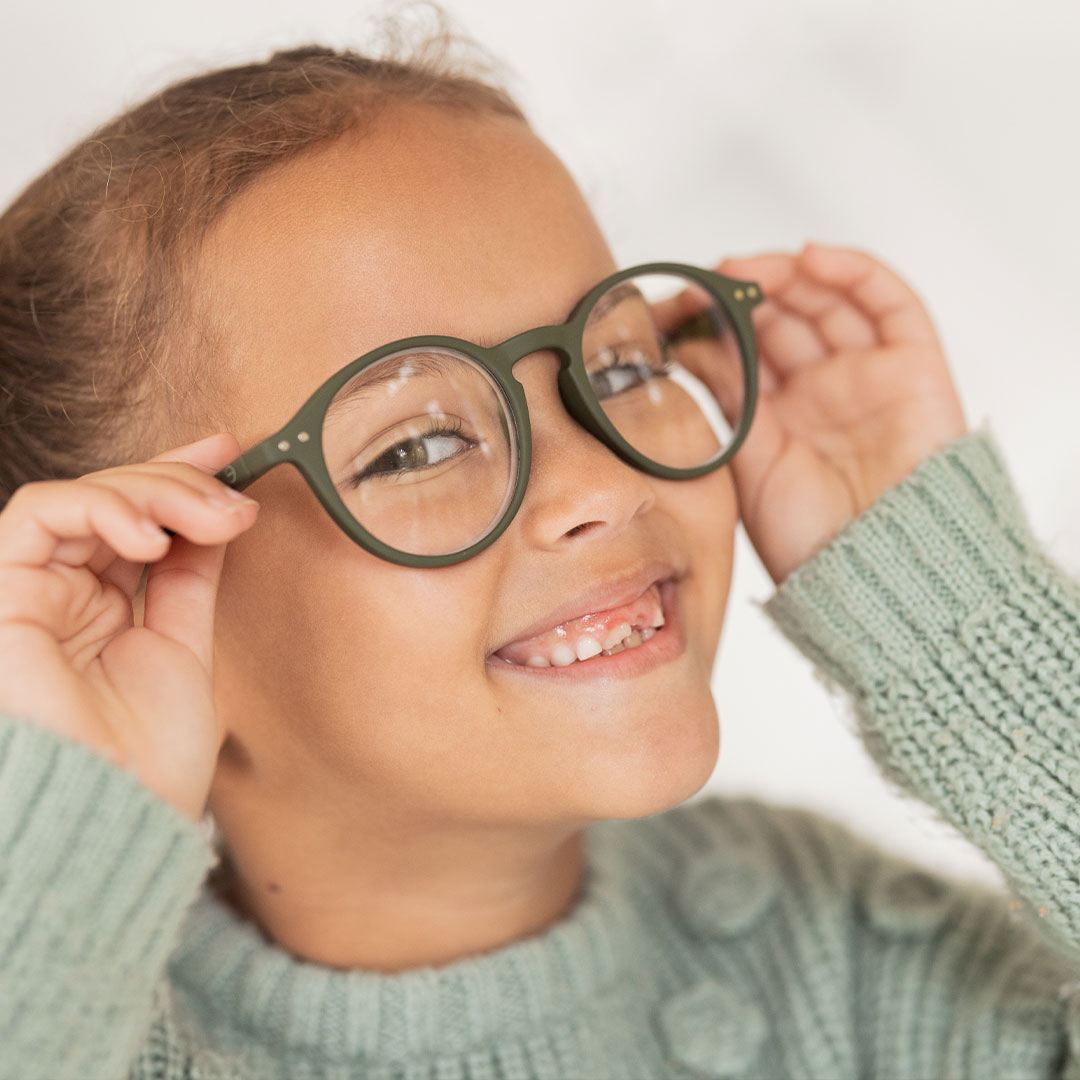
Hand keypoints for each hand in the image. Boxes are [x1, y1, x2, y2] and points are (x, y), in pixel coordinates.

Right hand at [0, 433, 258, 822]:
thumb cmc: (146, 761)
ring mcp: (32, 593)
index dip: (178, 478)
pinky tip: (150, 537)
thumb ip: (189, 582)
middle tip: (231, 501)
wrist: (111, 822)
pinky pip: (35, 514)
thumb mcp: (184, 650)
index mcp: (105, 611)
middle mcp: (64, 596)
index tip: (230, 453)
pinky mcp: (2, 593)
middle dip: (180, 485)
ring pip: (81, 497)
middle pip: (116, 502)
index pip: (138, 522)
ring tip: (203, 518)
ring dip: (152, 492)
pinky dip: (100, 507)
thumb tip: (215, 518)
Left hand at [714, 242, 967, 586]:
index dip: (719, 320)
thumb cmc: (808, 539)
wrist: (872, 573)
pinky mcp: (912, 366)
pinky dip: (853, 272)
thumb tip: (690, 341)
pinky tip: (810, 258)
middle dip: (749, 293)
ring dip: (790, 276)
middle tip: (714, 280)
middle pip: (787, 318)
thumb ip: (728, 397)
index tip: (683, 301)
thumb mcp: (750, 459)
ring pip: (830, 303)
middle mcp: (822, 392)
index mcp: (779, 418)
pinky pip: (890, 304)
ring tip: (748, 271)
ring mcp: (867, 376)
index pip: (750, 349)